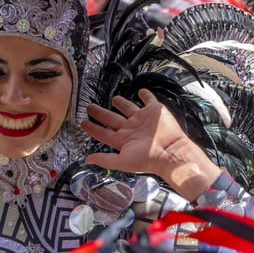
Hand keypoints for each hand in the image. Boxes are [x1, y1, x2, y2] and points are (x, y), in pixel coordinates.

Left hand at [81, 89, 222, 199]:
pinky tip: (141, 91)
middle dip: (101, 113)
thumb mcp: (122, 161)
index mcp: (123, 140)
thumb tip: (87, 160)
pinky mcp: (154, 111)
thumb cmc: (149, 159)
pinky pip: (148, 100)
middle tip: (90, 107)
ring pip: (128, 108)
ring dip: (121, 103)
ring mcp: (142, 119)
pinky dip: (145, 95)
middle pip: (112, 118)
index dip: (93, 128)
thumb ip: (105, 160)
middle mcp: (131, 128)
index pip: (103, 132)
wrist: (170, 151)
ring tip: (114, 99)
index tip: (83, 123)